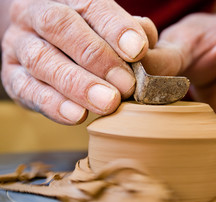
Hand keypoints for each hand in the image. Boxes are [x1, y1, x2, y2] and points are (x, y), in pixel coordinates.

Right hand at [1, 0, 157, 123]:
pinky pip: (27, 89)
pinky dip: (54, 104)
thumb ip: (127, 32)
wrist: (46, 41)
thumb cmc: (88, 34)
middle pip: (59, 27)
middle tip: (126, 84)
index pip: (90, 5)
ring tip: (108, 103)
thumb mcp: (109, 26)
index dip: (115, 28)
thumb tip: (142, 41)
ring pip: (42, 60)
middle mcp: (35, 14)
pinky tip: (78, 115)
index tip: (137, 50)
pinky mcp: (12, 76)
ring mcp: (20, 45)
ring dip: (78, 84)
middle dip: (96, 58)